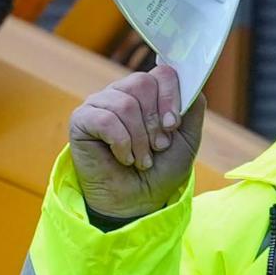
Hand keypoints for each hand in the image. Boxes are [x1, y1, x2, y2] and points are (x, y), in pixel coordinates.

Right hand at [67, 64, 198, 221]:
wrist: (138, 201)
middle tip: (157, 147)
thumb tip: (194, 83)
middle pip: (142, 83)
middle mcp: (122, 92)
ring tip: (141, 159)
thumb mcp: (188, 139)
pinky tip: (123, 158)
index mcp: (147, 93)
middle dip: (155, 122)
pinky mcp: (81, 120)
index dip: (171, 98)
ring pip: (125, 103)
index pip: (162, 73)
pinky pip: (105, 120)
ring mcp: (100, 104)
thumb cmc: (161, 169)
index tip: (173, 126)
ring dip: (139, 139)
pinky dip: (121, 144)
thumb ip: (193, 108)